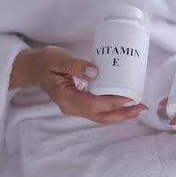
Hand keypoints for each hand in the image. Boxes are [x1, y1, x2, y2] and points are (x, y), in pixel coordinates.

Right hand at [10, 46, 147, 123]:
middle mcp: (73, 107)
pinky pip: (100, 109)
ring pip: (102, 116)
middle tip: (142, 107)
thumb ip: (75, 65)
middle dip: (123, 114)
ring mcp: (77, 107)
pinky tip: (126, 101)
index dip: (112, 103)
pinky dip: (114, 108)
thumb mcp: (57, 59)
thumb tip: (96, 72)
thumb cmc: (44, 62)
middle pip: (102, 116)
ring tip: (139, 107)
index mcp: (67, 99)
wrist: (34, 68)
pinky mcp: (81, 102)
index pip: (94, 105)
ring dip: (121, 113)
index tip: (129, 98)